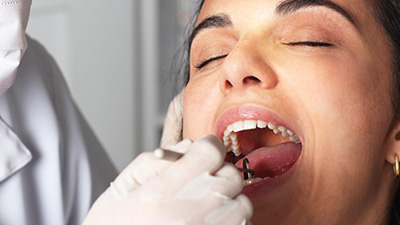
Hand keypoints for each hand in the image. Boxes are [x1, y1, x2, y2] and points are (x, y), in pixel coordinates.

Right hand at [83, 135, 252, 224]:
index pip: (210, 152)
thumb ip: (152, 162)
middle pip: (231, 177)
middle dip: (219, 173)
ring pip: (241, 205)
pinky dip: (230, 223)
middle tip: (202, 182)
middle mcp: (190, 214)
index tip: (203, 153)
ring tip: (204, 208)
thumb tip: (187, 146)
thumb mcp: (120, 190)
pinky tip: (207, 224)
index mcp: (163, 193)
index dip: (208, 146)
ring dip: (228, 202)